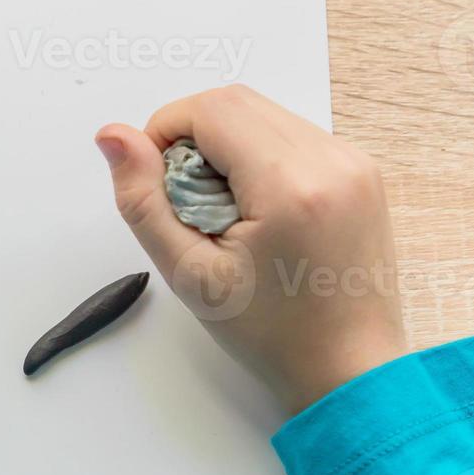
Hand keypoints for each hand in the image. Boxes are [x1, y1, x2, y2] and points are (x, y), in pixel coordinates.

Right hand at [96, 85, 406, 415]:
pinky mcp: (360, 172)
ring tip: (222, 211)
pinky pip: (291, 134)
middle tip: (187, 201)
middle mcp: (333, 161)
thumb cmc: (273, 335)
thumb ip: (142, 198)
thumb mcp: (189, 273)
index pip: (209, 110)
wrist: (350, 371)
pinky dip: (257, 155)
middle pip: (236, 102)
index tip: (159, 186)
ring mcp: (354, 163)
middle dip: (193, 138)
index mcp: (291, 186)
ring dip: (225, 145)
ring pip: (262, 114)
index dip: (165, 133)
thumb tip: (113, 136)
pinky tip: (254, 209)